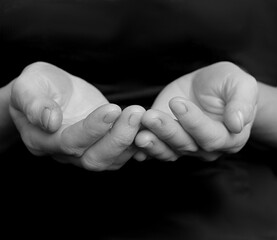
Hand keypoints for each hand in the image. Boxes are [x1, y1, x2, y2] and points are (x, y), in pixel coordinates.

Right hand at [10, 62, 144, 169]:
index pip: (69, 142)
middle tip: (136, 113)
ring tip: (143, 116)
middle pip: (94, 158)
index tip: (112, 109)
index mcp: (42, 140)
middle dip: (117, 138)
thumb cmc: (38, 86)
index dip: (92, 128)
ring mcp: (84, 152)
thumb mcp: (28, 85)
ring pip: (111, 159)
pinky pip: (120, 154)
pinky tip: (147, 128)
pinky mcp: (101, 145)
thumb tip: (49, 120)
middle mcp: (64, 153)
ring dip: (130, 140)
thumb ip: (33, 102)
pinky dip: (135, 144)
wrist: (52, 90)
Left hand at [134, 62, 257, 160]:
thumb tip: (237, 124)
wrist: (209, 86)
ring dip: (153, 143)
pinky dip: (145, 150)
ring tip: (139, 134)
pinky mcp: (168, 140)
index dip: (193, 121)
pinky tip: (134, 145)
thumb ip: (242, 103)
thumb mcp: (241, 85)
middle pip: (186, 144)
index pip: (210, 135)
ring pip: (169, 150)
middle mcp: (206, 147)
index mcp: (229, 137)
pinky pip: (157, 150)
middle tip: (150, 117)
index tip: (177, 102)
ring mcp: (185, 146)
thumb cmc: (226, 84)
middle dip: (167, 131)